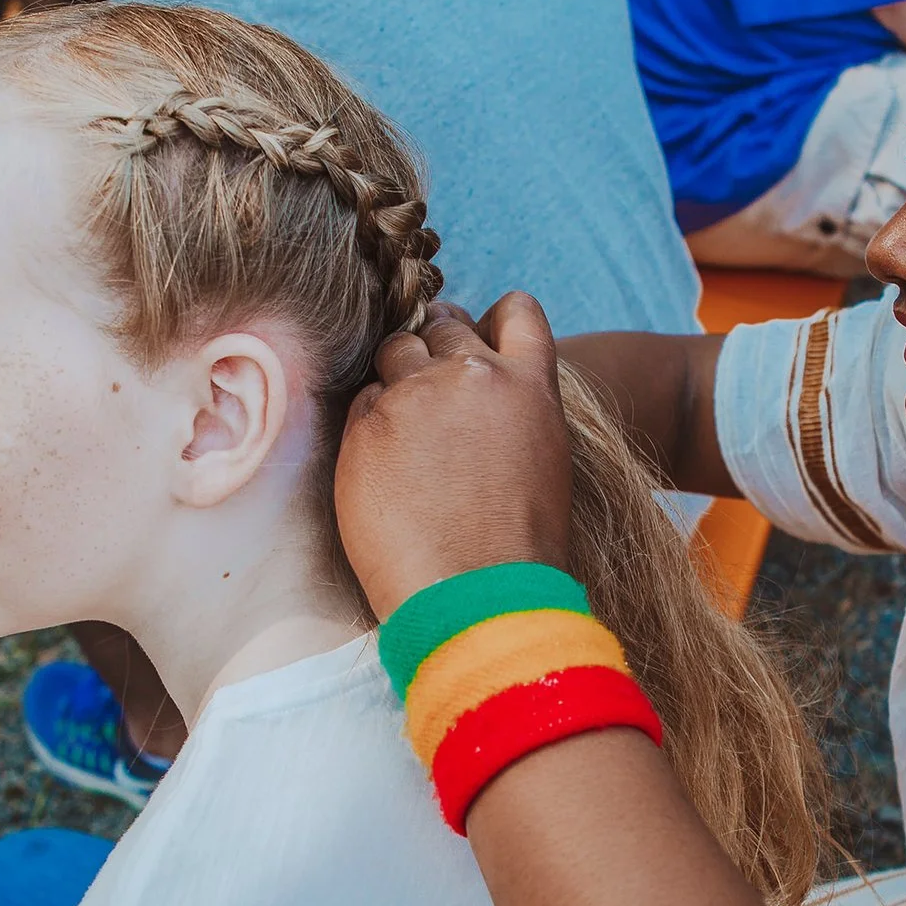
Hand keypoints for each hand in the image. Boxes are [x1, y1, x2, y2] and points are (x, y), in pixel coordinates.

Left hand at [336, 294, 574, 619]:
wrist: (479, 597)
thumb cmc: (519, 548)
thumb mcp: (544, 461)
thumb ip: (513, 410)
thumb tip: (482, 398)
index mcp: (529, 384)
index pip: (516, 309)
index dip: (489, 322)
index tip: (472, 344)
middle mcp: (472, 375)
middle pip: (441, 326)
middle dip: (432, 350)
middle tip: (428, 400)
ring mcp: (415, 396)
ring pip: (394, 352)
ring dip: (396, 380)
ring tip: (406, 438)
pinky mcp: (367, 426)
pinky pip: (361, 402)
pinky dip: (369, 426)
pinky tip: (384, 473)